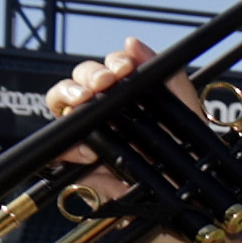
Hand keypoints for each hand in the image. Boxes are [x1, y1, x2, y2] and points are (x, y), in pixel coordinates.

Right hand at [42, 40, 204, 202]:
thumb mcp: (184, 112)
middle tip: (104, 82)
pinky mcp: (78, 165)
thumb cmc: (183, 156)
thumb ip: (167, 76)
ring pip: (61, 105)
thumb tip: (132, 42)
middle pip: (79, 81)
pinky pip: (57, 149)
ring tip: (84, 101)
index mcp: (126, 98)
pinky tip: (89, 148)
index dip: (113, 63)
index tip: (125, 68)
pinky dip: (68, 145)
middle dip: (89, 75)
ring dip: (69, 96)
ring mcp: (87, 136)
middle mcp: (103, 113)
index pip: (108, 69)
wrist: (184, 200)